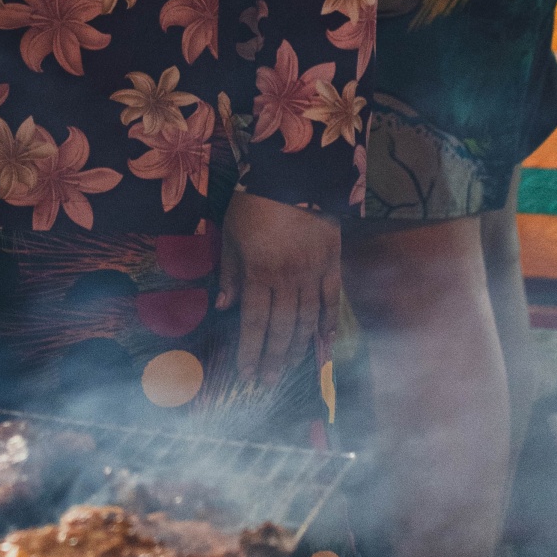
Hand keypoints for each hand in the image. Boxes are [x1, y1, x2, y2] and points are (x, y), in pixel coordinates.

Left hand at [217, 190, 340, 388]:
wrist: (295, 174)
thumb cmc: (255, 203)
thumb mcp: (231, 234)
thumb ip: (230, 272)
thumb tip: (224, 307)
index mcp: (259, 272)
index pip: (253, 321)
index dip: (249, 351)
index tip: (245, 374)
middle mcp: (287, 279)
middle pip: (280, 328)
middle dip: (272, 358)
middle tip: (266, 382)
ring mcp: (313, 274)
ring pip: (306, 320)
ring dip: (297, 348)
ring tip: (289, 369)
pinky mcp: (333, 264)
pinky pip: (332, 300)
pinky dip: (328, 323)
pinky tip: (324, 342)